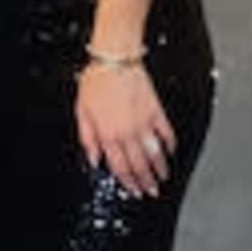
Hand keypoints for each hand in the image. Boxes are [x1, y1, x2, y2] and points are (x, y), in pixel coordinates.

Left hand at [77, 56, 175, 197]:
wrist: (114, 59)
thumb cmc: (95, 81)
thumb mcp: (81, 111)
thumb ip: (88, 138)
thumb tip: (94, 159)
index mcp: (108, 134)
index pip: (120, 166)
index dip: (128, 182)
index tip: (134, 190)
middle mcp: (127, 132)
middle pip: (139, 164)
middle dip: (146, 181)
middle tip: (152, 191)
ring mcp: (144, 122)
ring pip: (154, 153)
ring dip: (159, 168)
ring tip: (163, 178)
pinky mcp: (155, 110)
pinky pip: (166, 132)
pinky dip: (170, 144)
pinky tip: (170, 152)